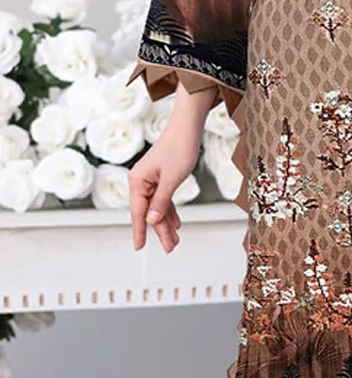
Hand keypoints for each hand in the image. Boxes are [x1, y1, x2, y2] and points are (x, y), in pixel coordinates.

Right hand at [128, 120, 200, 252]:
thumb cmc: (179, 148)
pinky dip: (170, 211)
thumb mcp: (171, 180)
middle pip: (150, 213)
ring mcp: (151, 180)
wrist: (187, 128)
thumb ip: (161, 202)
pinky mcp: (161, 178)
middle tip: (170, 248)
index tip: (139, 247)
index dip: (140, 231)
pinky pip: (164, 200)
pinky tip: (176, 223)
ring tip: (175, 241)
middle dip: (160, 231)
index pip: (139, 212)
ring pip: (158, 208)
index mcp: (137, 182)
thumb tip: (152, 221)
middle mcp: (141, 182)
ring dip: (167, 224)